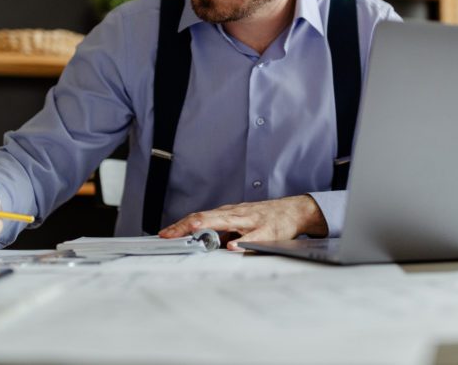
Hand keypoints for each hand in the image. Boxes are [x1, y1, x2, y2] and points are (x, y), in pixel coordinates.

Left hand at [158, 195, 327, 250]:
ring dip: (208, 225)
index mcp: (228, 213)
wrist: (293, 210)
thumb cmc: (264, 217)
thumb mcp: (240, 223)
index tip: (164, 234)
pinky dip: (243, 241)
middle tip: (169, 234)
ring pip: (226, 221)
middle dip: (186, 225)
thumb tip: (200, 244)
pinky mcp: (267, 230)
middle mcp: (236, 213)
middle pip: (207, 217)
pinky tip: (233, 246)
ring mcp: (251, 220)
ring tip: (193, 230)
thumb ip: (222, 232)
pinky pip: (253, 236)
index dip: (181, 225)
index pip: (199, 217)